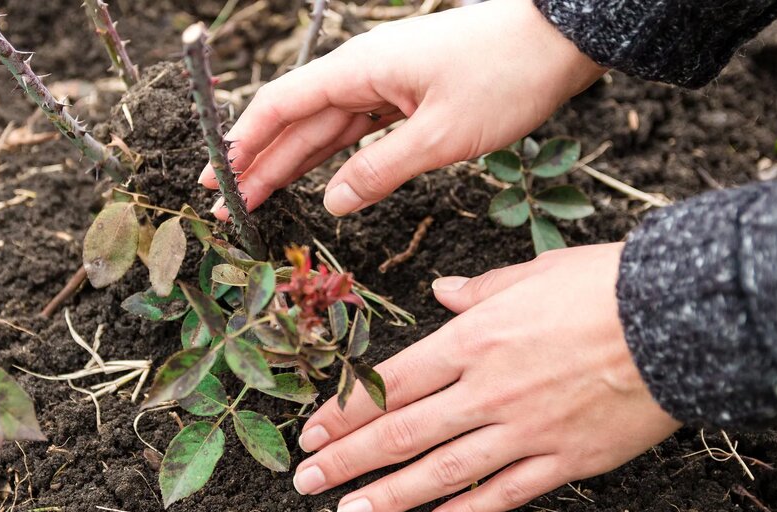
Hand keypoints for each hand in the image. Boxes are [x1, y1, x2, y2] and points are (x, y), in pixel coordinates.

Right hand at [200, 0, 605, 218]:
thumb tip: (331, 202)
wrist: (562, 40)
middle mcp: (363, 72)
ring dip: (291, 165)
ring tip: (257, 201)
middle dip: (259, 164)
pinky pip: (358, 131)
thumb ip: (380, 171)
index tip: (215, 177)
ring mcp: (385, 84)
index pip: (281, 105)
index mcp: (359, 69)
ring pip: (324, 130)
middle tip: (228, 207)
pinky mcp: (408, 97)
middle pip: (296, 122)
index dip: (243, 142)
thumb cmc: (507, 77)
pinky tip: (318, 184)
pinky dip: (335, 159)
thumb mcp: (441, 135)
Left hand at [292, 243, 680, 511]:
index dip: (344, 413)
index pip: (390, 384)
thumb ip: (477, 292)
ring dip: (389, 495)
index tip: (310, 434)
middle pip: (402, 432)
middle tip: (305, 483)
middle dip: (347, 461)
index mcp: (472, 341)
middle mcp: (488, 391)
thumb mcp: (531, 274)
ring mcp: (525, 430)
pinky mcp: (565, 459)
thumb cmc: (603, 287)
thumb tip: (440, 291)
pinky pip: (507, 492)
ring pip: (442, 472)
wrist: (678, 318)